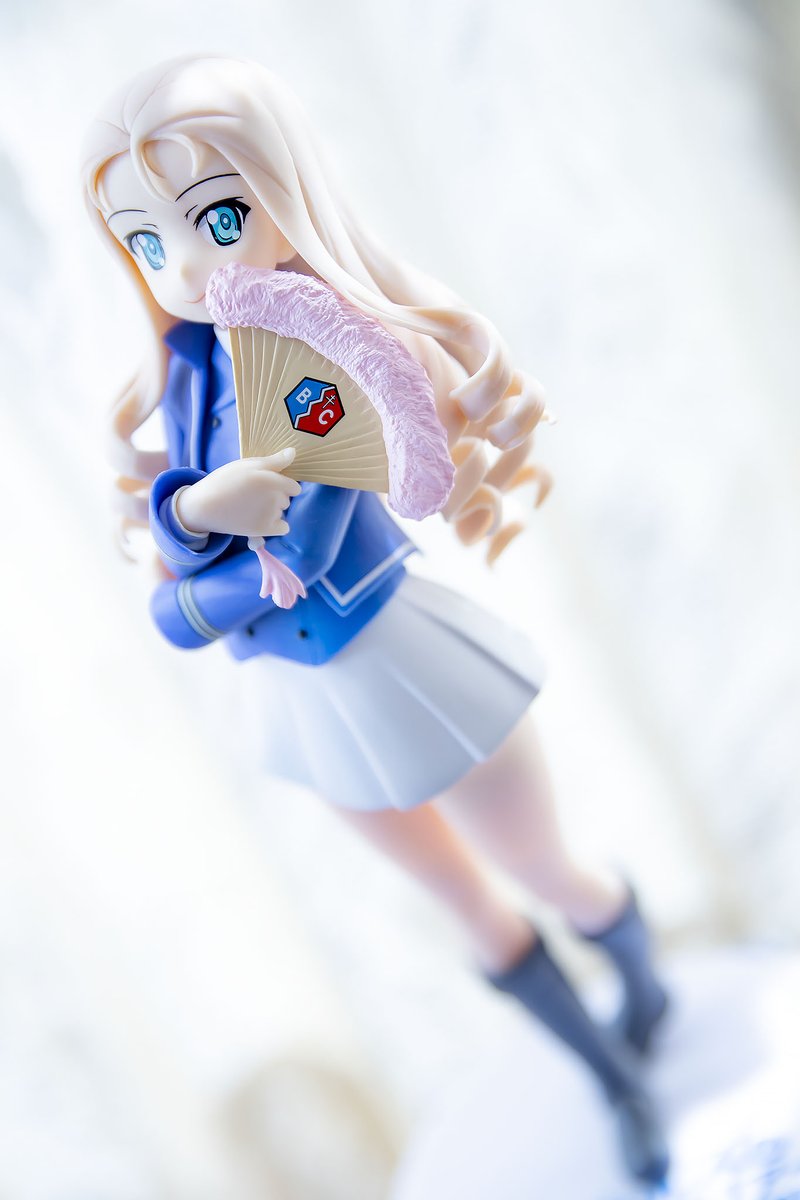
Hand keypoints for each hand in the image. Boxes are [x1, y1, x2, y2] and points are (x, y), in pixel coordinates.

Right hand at [175, 448, 301, 537]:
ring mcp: (271, 515)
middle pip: (286, 499)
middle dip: (275, 496)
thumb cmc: (225, 481)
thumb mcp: (248, 465)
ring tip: (249, 505)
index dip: (281, 484)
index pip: (294, 487)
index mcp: (272, 480)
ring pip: (281, 512)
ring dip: (272, 510)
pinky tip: (261, 519)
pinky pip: (283, 528)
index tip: (266, 484)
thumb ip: (275, 461)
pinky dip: (275, 525)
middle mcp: (275, 498)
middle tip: (252, 494)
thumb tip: (293, 453)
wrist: (205, 506)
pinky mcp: (264, 530)